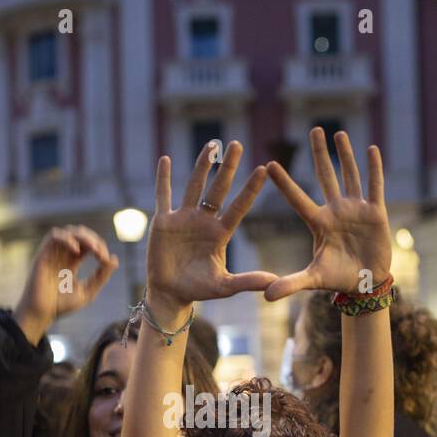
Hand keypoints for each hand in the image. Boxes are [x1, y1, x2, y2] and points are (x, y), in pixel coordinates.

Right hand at [16, 225, 118, 343]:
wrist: (42, 313)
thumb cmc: (62, 305)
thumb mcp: (88, 291)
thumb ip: (101, 276)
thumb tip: (114, 259)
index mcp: (72, 261)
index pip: (88, 244)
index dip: (100, 247)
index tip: (106, 260)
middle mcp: (62, 254)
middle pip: (80, 234)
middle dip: (94, 239)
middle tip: (102, 253)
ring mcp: (52, 253)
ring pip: (69, 231)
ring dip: (84, 236)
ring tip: (94, 248)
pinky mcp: (43, 254)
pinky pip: (54, 236)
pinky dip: (67, 238)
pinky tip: (77, 249)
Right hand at [146, 140, 275, 314]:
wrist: (171, 293)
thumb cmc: (198, 290)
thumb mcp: (225, 286)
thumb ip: (248, 281)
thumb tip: (274, 282)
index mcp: (220, 233)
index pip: (239, 207)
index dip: (250, 189)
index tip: (264, 169)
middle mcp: (204, 221)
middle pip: (218, 189)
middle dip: (227, 167)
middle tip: (237, 144)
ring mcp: (184, 218)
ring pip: (194, 186)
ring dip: (202, 165)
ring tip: (211, 143)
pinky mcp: (163, 222)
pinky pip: (163, 196)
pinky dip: (163, 179)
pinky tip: (165, 159)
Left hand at [263, 127, 390, 300]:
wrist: (365, 284)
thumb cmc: (337, 279)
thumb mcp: (312, 280)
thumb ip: (290, 284)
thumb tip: (265, 296)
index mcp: (319, 223)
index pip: (298, 199)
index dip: (285, 183)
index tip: (269, 165)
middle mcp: (335, 211)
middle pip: (325, 176)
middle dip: (319, 154)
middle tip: (313, 130)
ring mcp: (356, 210)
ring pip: (349, 176)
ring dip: (345, 155)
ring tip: (338, 133)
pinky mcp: (376, 213)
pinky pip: (375, 187)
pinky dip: (374, 169)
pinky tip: (371, 149)